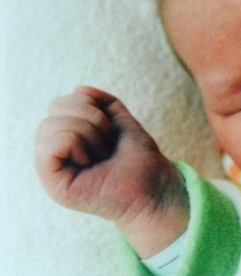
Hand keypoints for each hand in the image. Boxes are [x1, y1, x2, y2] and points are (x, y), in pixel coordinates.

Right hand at [34, 85, 188, 255]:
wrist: (155, 187)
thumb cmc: (139, 158)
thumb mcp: (119, 121)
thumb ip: (101, 103)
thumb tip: (78, 89)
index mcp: (64, 139)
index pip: (60, 103)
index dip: (90, 107)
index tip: (109, 132)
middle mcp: (52, 154)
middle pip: (54, 108)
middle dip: (91, 118)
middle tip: (106, 146)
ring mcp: (50, 170)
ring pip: (51, 124)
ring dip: (88, 133)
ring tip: (100, 156)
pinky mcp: (54, 185)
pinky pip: (53, 143)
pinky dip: (79, 144)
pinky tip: (90, 163)